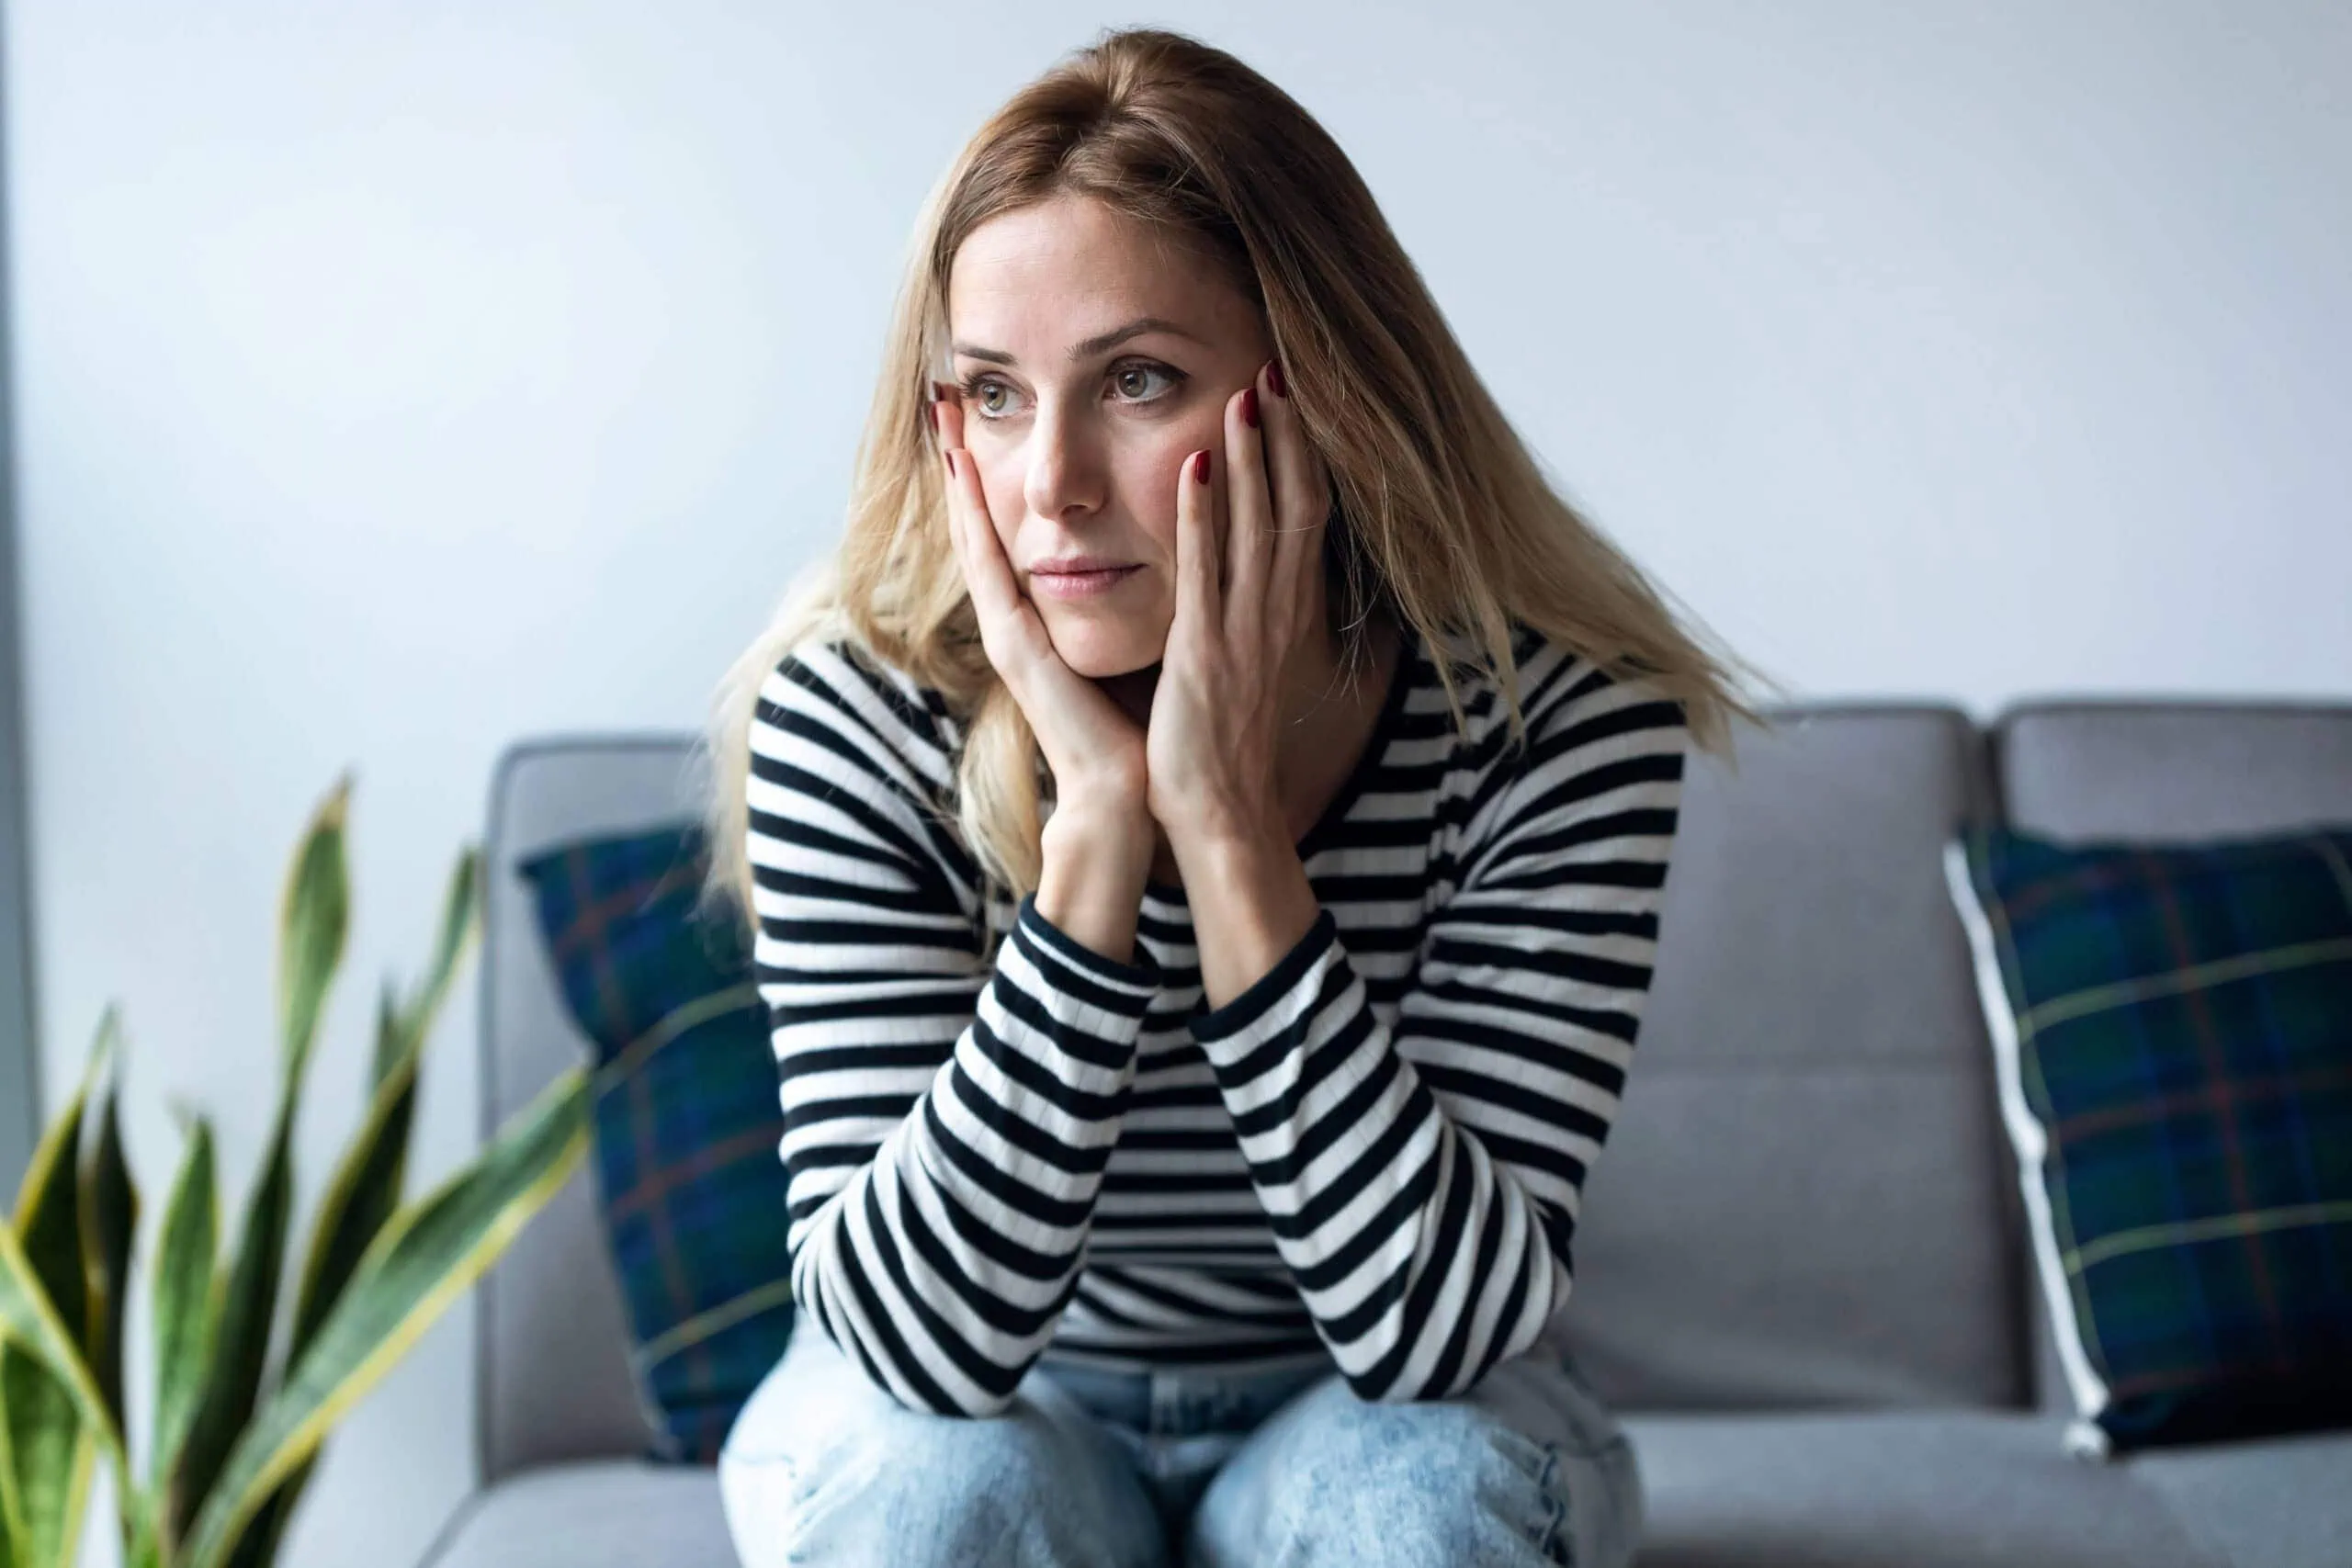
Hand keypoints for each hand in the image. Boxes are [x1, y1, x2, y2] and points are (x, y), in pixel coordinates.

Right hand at [935, 389, 1148, 822]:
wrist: (1122, 794)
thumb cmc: (1128, 728)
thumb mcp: (1117, 646)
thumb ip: (1111, 607)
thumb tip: (1130, 559)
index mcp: (1036, 621)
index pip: (1004, 535)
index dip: (988, 480)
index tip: (979, 421)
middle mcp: (1011, 622)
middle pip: (977, 526)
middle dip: (960, 461)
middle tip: (943, 395)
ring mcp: (1006, 636)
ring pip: (974, 539)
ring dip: (957, 478)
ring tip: (943, 418)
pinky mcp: (1016, 652)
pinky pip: (991, 572)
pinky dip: (976, 522)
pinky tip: (968, 475)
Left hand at [1147, 359, 1330, 853]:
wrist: (1221, 813)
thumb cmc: (1221, 742)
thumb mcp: (1243, 661)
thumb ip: (1244, 610)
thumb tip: (1245, 569)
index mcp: (1281, 613)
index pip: (1302, 516)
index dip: (1300, 455)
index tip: (1292, 397)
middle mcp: (1272, 613)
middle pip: (1293, 505)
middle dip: (1287, 436)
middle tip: (1278, 366)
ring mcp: (1241, 631)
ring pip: (1255, 528)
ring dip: (1250, 458)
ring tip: (1245, 392)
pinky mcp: (1202, 653)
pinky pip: (1204, 574)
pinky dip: (1200, 518)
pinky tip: (1191, 467)